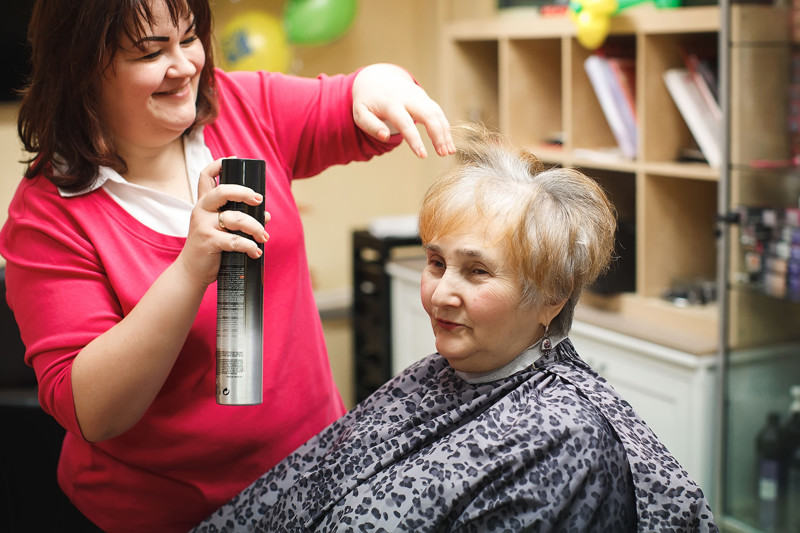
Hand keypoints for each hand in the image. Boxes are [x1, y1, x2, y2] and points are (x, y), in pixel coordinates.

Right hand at [177, 158, 270, 286]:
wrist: (191, 272)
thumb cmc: (210, 248)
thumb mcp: (221, 229)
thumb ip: (240, 218)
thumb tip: (265, 214)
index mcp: (204, 203)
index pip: (206, 176)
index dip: (218, 164)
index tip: (234, 159)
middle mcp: (201, 210)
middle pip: (223, 190)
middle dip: (245, 192)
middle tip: (259, 199)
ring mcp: (203, 225)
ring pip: (236, 218)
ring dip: (255, 227)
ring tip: (264, 237)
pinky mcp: (208, 241)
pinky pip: (235, 240)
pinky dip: (250, 246)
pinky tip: (256, 252)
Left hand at [352, 63, 454, 157]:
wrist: (374, 77)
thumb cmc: (367, 101)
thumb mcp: (360, 114)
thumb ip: (371, 126)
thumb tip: (385, 137)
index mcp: (390, 103)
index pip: (405, 123)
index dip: (415, 140)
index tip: (423, 155)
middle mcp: (407, 97)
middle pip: (428, 115)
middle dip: (438, 135)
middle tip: (443, 154)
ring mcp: (417, 95)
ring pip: (436, 112)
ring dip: (445, 132)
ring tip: (448, 151)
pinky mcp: (423, 96)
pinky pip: (437, 111)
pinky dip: (445, 126)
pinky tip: (447, 141)